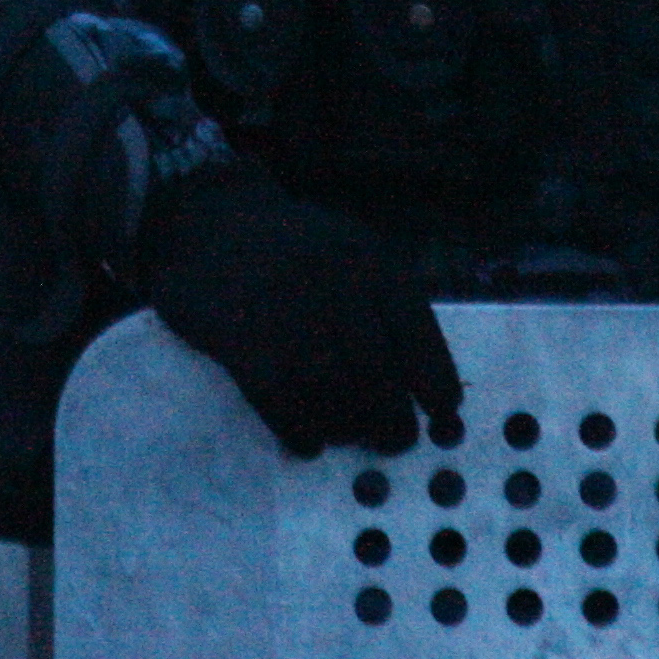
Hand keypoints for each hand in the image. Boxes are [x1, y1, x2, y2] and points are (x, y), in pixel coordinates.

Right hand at [134, 161, 461, 458]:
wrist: (213, 217)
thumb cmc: (299, 247)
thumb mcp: (355, 252)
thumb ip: (390, 308)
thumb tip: (429, 388)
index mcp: (372, 264)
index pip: (418, 335)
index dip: (436, 386)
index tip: (444, 420)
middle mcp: (333, 284)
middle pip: (376, 372)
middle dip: (392, 419)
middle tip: (395, 441)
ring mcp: (284, 309)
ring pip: (328, 389)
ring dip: (347, 427)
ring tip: (350, 436)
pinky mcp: (237, 335)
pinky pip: (277, 396)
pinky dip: (298, 428)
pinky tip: (308, 441)